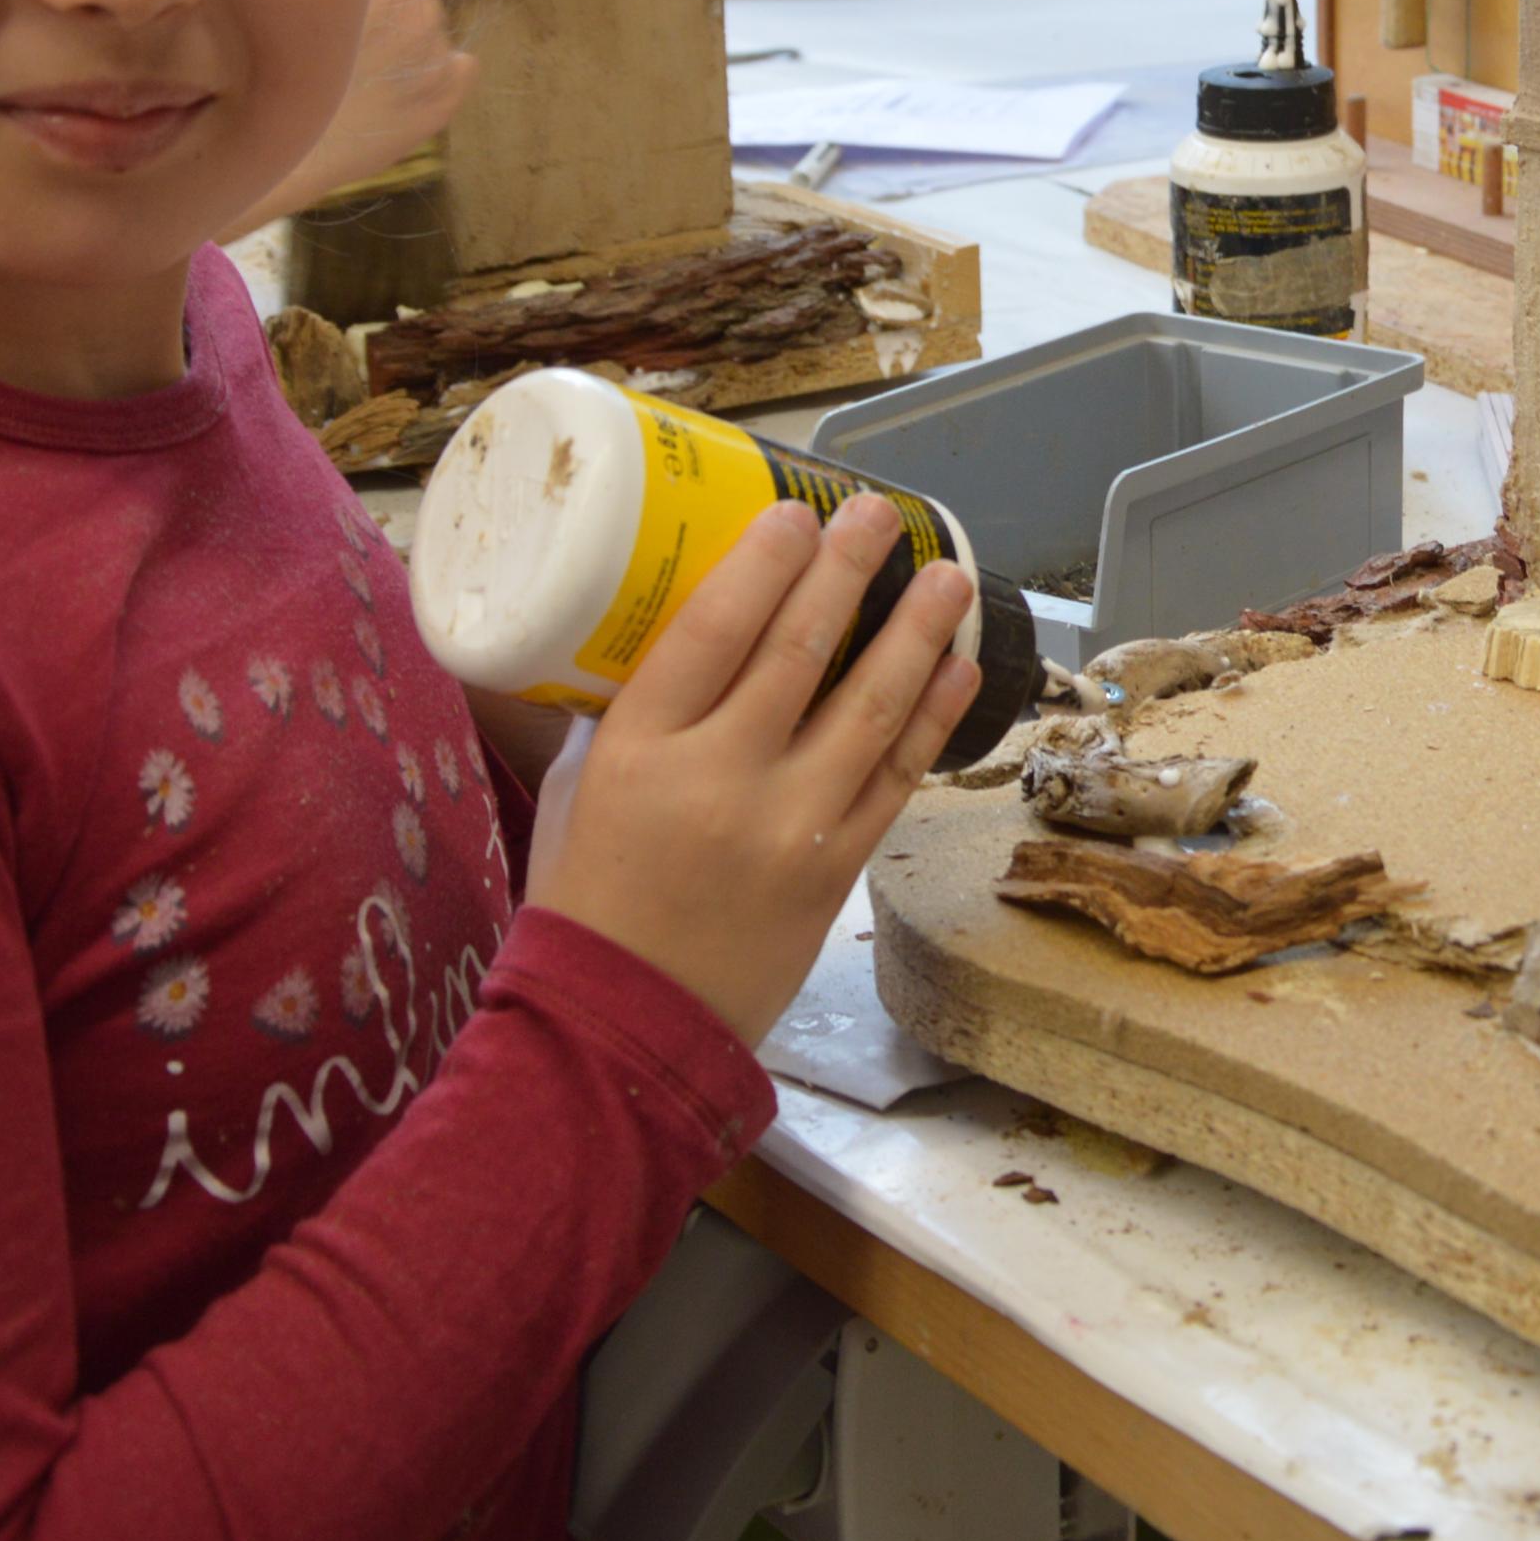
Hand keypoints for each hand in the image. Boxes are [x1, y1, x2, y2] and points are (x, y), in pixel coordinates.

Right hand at [227, 0, 478, 236]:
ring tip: (356, 65)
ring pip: (425, 21)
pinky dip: (432, 70)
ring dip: (401, 32)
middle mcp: (423, 3)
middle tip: (344, 26)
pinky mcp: (447, 91)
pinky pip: (456, 64)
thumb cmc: (269, 65)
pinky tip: (390, 87)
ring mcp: (439, 49)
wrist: (277, 152)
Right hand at [525, 494, 981, 1045]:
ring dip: (917, 634)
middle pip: (799, 652)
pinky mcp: (836, 871)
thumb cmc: (593, 902)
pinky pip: (897, 778)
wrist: (627, 1026)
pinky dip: (933, 719)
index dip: (762, 565)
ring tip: (949, 578)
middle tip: (880, 517)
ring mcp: (788, 828)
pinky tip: (959, 671)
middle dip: (847, 572)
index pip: (711, 632)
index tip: (794, 515)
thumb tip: (682, 631)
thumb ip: (632, 714)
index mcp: (638, 751)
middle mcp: (719, 781)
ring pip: (868, 708)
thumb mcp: (580, 788)